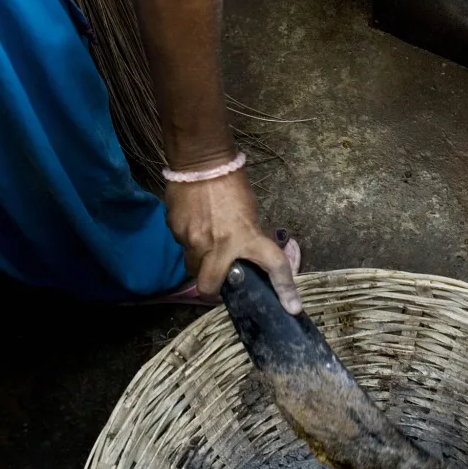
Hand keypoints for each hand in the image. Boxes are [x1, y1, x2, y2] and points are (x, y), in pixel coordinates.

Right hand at [165, 168, 301, 314]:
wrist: (201, 161)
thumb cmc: (231, 182)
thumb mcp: (249, 212)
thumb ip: (246, 236)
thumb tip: (243, 252)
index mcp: (245, 237)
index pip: (274, 266)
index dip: (285, 289)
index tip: (292, 307)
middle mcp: (217, 245)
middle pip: (209, 286)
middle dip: (212, 287)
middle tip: (219, 276)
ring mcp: (193, 239)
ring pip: (193, 265)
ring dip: (201, 260)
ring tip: (206, 240)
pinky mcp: (175, 231)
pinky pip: (183, 245)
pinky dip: (190, 240)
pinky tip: (195, 223)